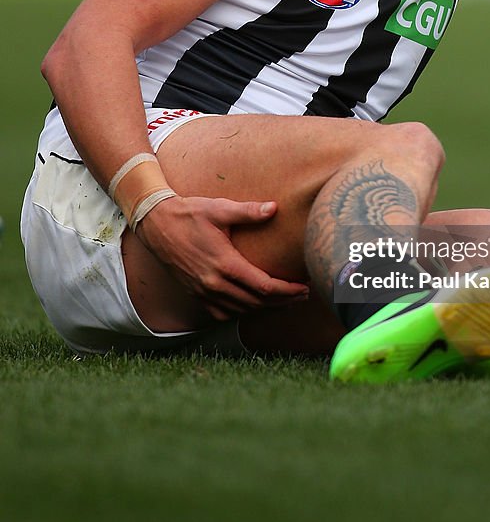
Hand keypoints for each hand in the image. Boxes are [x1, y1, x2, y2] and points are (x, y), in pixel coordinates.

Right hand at [136, 195, 308, 320]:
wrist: (156, 225)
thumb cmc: (189, 214)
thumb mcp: (219, 208)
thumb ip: (248, 211)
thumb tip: (274, 208)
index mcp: (224, 264)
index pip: (263, 287)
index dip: (287, 290)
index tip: (303, 287)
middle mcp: (213, 283)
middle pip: (257, 303)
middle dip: (283, 301)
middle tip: (302, 295)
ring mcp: (203, 291)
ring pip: (241, 310)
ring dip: (265, 308)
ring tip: (285, 301)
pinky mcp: (195, 293)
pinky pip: (222, 313)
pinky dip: (241, 312)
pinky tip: (253, 306)